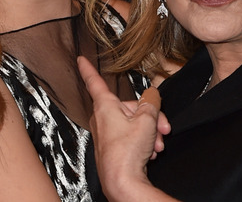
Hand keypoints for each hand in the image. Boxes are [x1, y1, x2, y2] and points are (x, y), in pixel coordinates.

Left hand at [77, 57, 168, 182]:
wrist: (123, 183)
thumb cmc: (127, 153)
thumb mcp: (146, 120)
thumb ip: (151, 102)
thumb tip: (152, 94)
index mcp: (105, 106)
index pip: (95, 82)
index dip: (88, 69)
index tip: (80, 59)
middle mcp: (102, 119)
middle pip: (129, 107)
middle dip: (150, 116)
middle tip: (162, 128)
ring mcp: (107, 134)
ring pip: (133, 123)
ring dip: (149, 132)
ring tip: (155, 144)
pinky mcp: (112, 148)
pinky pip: (131, 137)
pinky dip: (143, 142)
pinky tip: (149, 152)